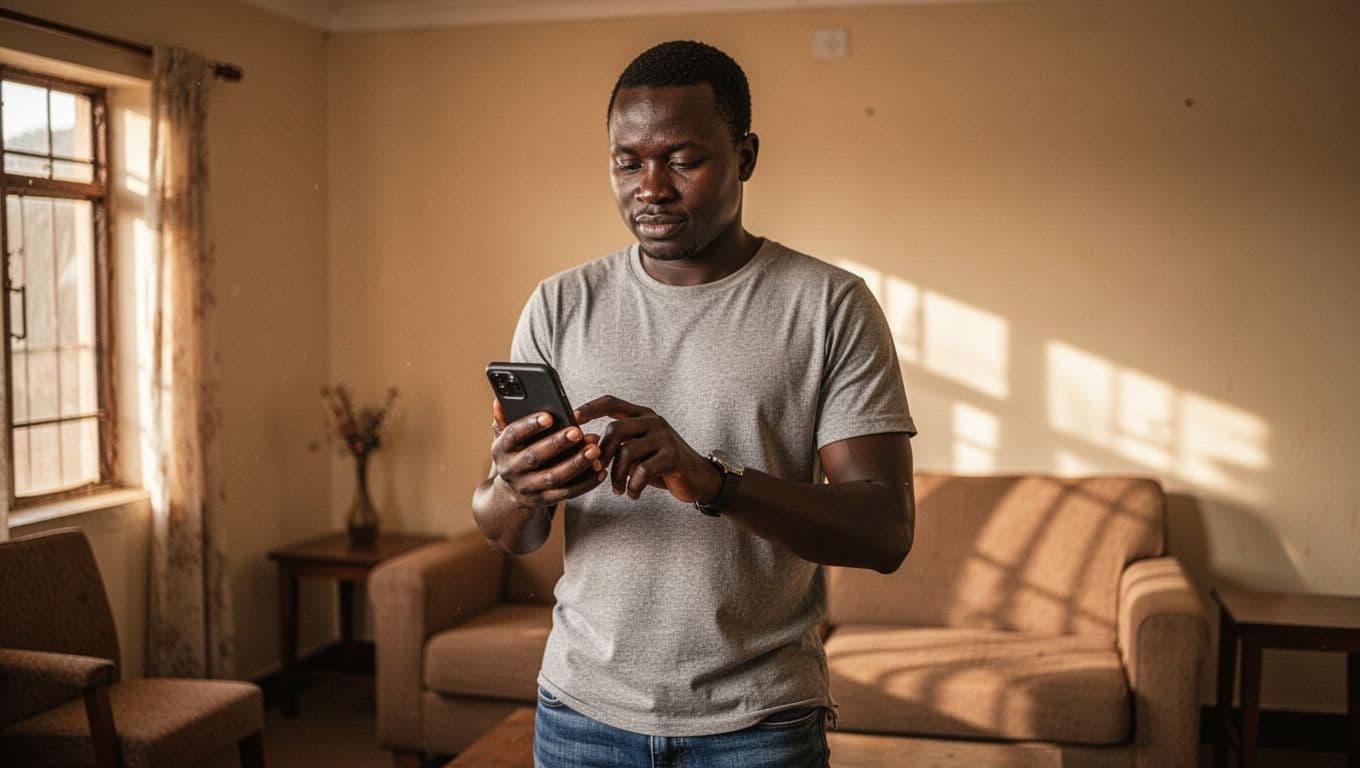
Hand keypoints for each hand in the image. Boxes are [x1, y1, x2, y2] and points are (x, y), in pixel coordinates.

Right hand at [490, 400, 605, 507]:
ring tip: (594, 450)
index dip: (529, 425)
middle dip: (557, 444)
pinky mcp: (544, 500)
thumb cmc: (515, 454)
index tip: (549, 416)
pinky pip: (567, 493)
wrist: (511, 493)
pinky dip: (585, 483)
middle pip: (534, 457)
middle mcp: (511, 470)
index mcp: (501, 449)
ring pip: (553, 477)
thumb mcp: (506, 438)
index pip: (512, 435)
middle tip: (578, 432)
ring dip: (575, 464)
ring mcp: (528, 487)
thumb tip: (499, 401)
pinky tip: (600, 470)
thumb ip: (505, 420)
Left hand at [574, 395, 721, 502]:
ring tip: (617, 489)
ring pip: (626, 452)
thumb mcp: (638, 451)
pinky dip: (633, 486)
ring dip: (616, 476)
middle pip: (615, 430)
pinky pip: (642, 470)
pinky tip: (633, 494)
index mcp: (642, 415)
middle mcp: (653, 421)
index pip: (611, 403)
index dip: (590, 408)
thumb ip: (618, 446)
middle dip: (602, 455)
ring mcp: (664, 437)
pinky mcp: (673, 456)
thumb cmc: (662, 465)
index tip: (572, 418)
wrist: (698, 478)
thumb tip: (586, 448)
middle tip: (599, 473)